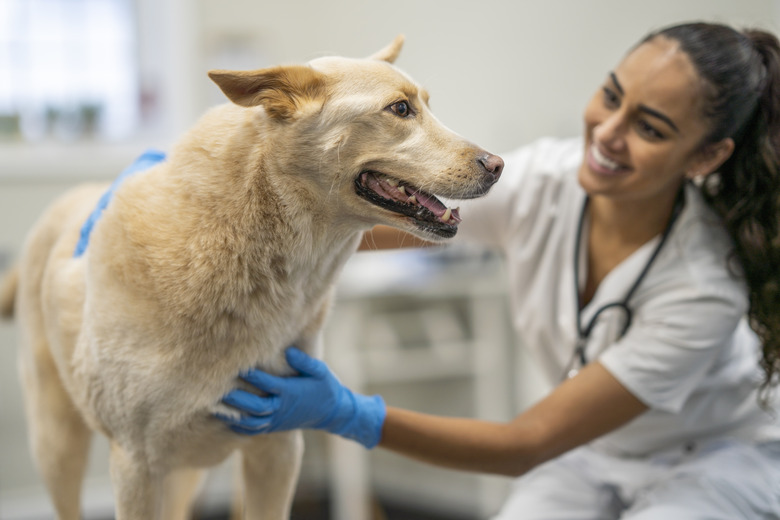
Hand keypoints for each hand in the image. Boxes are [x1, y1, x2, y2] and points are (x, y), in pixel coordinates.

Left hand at [217, 347, 385, 448]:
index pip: (268, 383)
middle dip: (236, 397)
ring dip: (232, 413)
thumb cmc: (325, 387)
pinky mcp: (274, 427)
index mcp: (291, 392)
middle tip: (217, 387)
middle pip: (254, 406)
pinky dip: (237, 426)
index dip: (252, 375)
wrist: (332, 413)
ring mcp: (277, 420)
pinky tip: (224, 418)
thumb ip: (304, 362)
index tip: (237, 364)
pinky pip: (253, 430)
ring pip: (250, 421)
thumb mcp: (320, 371)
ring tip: (213, 404)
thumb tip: (287, 352)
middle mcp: (281, 408)